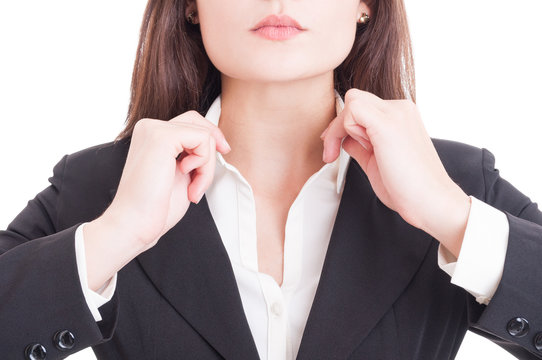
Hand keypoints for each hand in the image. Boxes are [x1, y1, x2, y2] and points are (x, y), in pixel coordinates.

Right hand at [94, 111, 230, 250]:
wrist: (134, 224)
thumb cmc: (155, 207)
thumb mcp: (181, 172)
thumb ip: (192, 154)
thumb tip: (217, 141)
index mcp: (151, 135)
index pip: (190, 123)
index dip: (209, 140)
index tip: (217, 158)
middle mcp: (149, 127)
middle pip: (198, 123)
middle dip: (210, 151)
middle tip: (204, 178)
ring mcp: (154, 129)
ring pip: (204, 134)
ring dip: (207, 166)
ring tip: (193, 188)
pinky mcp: (162, 137)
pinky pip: (203, 139)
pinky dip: (204, 164)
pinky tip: (187, 179)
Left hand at [321, 89, 469, 255]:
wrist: (431, 202)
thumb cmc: (409, 188)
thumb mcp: (377, 161)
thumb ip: (361, 146)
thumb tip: (345, 140)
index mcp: (401, 117)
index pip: (362, 107)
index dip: (343, 127)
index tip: (334, 149)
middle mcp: (400, 110)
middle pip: (354, 100)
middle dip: (337, 126)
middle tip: (332, 153)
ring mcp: (396, 114)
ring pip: (352, 101)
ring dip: (342, 128)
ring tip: (356, 154)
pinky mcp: (387, 124)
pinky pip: (353, 109)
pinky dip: (344, 129)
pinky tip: (358, 150)